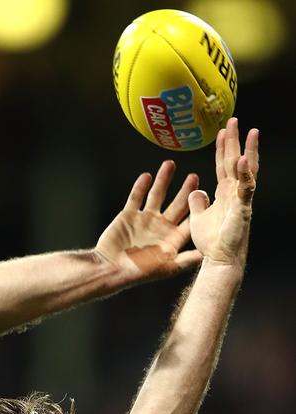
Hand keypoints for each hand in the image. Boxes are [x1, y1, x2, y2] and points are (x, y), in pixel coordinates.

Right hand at [95, 161, 202, 284]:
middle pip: (177, 205)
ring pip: (157, 195)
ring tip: (170, 165)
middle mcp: (160, 228)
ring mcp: (144, 220)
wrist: (109, 269)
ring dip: (163, 181)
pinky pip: (136, 197)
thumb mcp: (165, 268)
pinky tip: (146, 176)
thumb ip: (185, 260)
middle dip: (186, 191)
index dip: (198, 209)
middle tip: (194, 177)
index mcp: (171, 239)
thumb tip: (205, 255)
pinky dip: (140, 186)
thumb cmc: (136, 272)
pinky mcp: (128, 215)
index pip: (189, 221)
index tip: (207, 195)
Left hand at [189, 118, 258, 264]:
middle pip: (235, 161)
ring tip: (250, 132)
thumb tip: (196, 191)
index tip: (221, 131)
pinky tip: (243, 160)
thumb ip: (197, 203)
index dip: (222, 148)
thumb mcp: (197, 218)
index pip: (223, 165)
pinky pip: (246, 188)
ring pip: (246, 170)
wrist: (219, 260)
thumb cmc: (211, 242)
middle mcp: (234, 193)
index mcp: (224, 193)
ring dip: (248, 150)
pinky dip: (245, 174)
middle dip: (234, 141)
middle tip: (234, 120)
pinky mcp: (242, 209)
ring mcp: (240, 199)